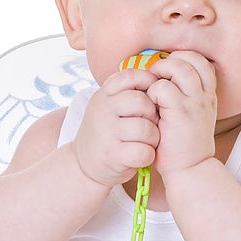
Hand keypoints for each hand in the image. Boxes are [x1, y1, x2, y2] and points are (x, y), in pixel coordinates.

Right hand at [72, 68, 160, 187]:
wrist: (83, 164)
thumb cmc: (107, 132)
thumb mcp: (108, 106)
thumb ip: (126, 93)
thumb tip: (157, 79)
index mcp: (104, 95)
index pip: (130, 76)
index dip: (148, 82)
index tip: (152, 95)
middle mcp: (103, 110)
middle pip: (141, 102)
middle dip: (153, 114)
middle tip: (150, 124)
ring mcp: (107, 133)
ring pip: (146, 129)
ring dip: (153, 137)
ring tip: (147, 142)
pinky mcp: (113, 156)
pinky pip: (144, 151)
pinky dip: (148, 155)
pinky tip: (142, 155)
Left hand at [145, 51, 216, 178]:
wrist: (190, 169)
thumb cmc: (183, 144)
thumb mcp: (191, 116)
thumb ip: (184, 96)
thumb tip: (162, 77)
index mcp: (208, 95)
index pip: (202, 62)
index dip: (184, 60)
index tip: (169, 72)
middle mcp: (205, 96)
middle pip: (192, 59)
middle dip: (170, 61)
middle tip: (157, 75)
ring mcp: (194, 103)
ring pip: (179, 68)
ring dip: (161, 72)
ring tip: (152, 89)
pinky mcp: (180, 112)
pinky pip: (162, 88)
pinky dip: (152, 92)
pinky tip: (151, 107)